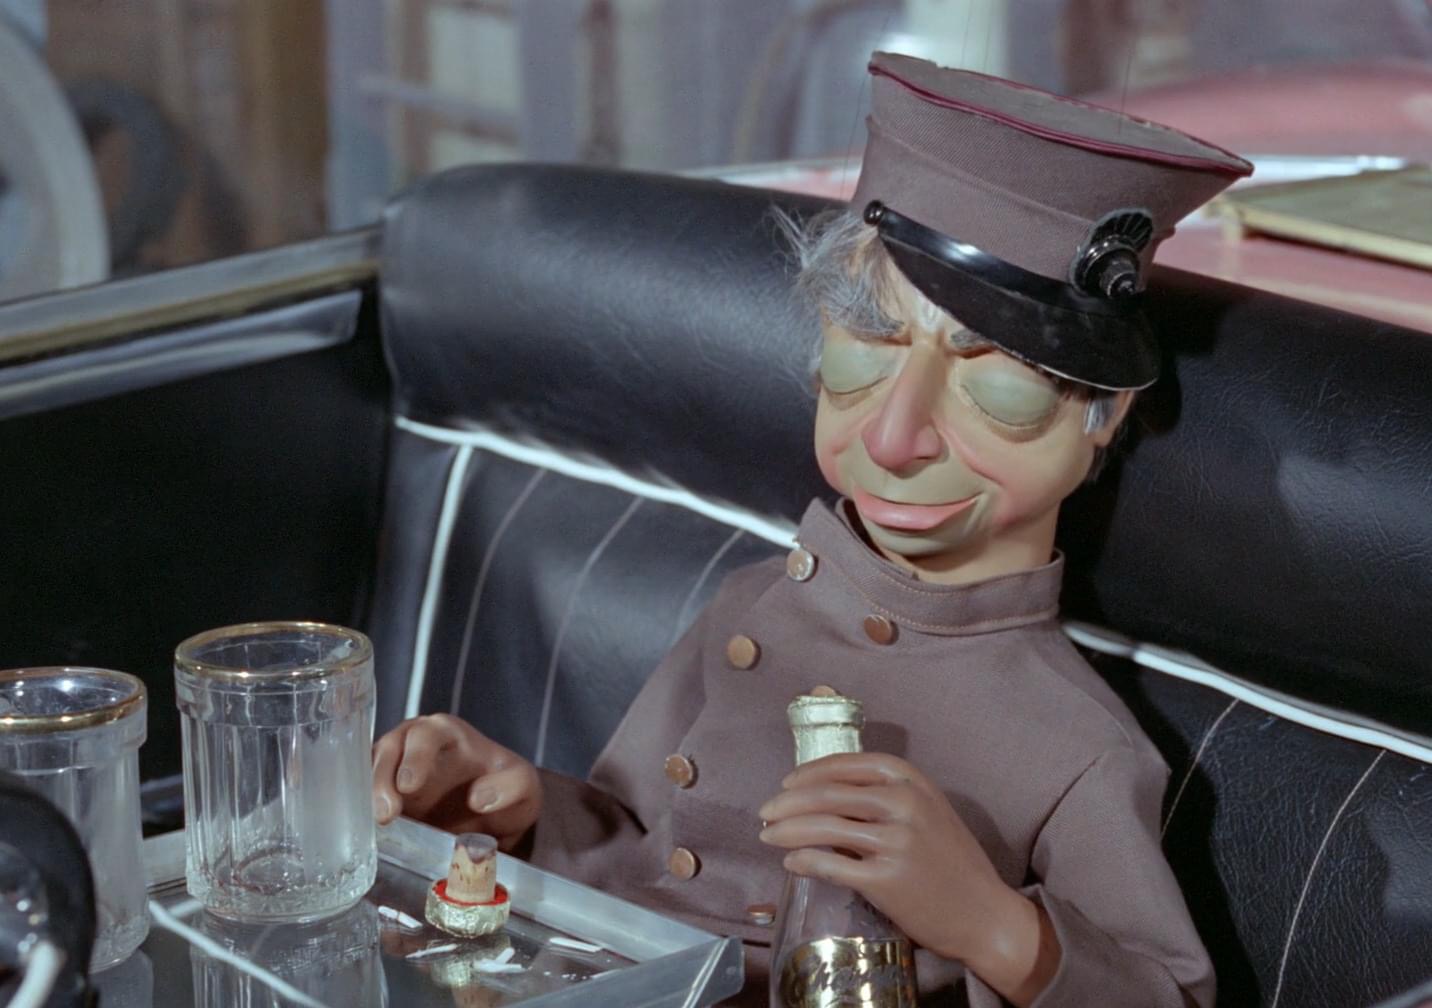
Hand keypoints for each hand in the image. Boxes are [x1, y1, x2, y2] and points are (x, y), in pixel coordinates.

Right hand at [372, 714, 541, 850]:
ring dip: (370, 796)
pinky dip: (360, 809)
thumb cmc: (506, 793)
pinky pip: (362, 795)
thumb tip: (479, 798)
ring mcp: (394, 770)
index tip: (411, 785)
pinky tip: (364, 830)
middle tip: (388, 812)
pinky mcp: (383, 797)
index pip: (425, 733)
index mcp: (448, 734)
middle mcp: (414, 744)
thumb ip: (513, 785)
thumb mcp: (525, 788)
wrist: (494, 822)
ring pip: (371, 771)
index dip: (415, 756)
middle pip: (390, 748)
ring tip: (380, 824)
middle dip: (384, 777)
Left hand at [757, 752, 1058, 1005]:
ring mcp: (896, 841)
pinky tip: (792, 863)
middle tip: (766, 811)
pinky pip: (831, 865)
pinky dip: (804, 862)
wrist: (984, 914)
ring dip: (787, 830)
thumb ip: (886, 798)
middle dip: (789, 801)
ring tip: (768, 836)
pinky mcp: (886, 879)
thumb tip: (824, 794)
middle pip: (829, 793)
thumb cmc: (953, 863)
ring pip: (824, 827)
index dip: (812, 770)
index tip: (789, 781)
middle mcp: (904, 804)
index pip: (850, 763)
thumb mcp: (928, 813)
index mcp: (913, 781)